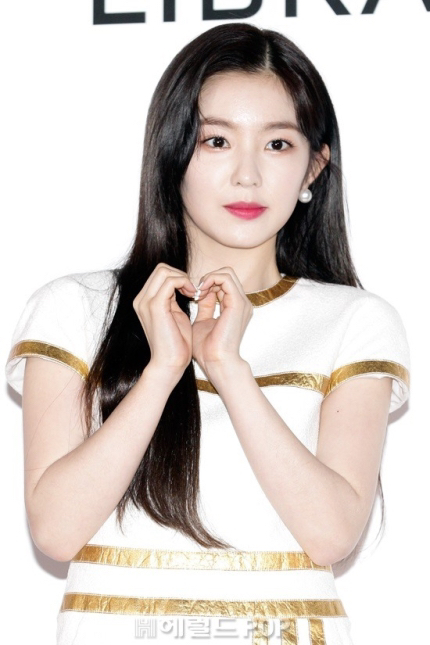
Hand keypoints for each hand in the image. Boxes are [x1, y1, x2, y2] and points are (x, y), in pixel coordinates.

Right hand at [133, 263, 196, 377]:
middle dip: (181, 275)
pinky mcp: (155, 306)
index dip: (179, 277)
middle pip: (161, 268)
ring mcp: (146, 302)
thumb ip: (173, 298)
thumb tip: (181, 284)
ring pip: (164, 271)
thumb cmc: (176, 343)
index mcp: (144, 301)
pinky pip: (170, 281)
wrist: (170, 363)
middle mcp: (141, 299)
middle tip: (194, 290)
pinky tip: (193, 295)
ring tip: (194, 293)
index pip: (160, 274)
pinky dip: (184, 283)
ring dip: (184, 278)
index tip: (192, 290)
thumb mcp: (174, 314)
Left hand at [191, 267, 252, 375]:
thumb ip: (204, 306)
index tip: (192, 295)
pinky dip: (210, 280)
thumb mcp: (203, 321)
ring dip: (208, 278)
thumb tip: (199, 294)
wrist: (216, 363)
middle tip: (194, 292)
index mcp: (234, 307)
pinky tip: (199, 292)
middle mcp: (241, 303)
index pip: (222, 282)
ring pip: (226, 272)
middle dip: (207, 278)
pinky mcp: (238, 303)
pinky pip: (225, 278)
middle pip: (226, 274)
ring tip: (196, 292)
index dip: (206, 284)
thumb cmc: (207, 349)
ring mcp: (242, 302)